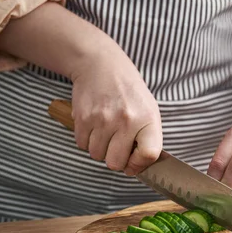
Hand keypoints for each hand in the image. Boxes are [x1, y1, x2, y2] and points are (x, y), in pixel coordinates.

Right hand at [70, 44, 162, 175]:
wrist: (101, 65)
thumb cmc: (128, 92)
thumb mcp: (148, 109)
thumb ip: (147, 138)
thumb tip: (135, 167)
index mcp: (148, 118)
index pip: (149, 154)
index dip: (140, 164)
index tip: (134, 162)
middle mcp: (126, 120)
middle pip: (116, 163)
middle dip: (115, 159)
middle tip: (116, 146)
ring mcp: (102, 120)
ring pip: (97, 155)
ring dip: (100, 148)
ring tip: (105, 131)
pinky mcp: (83, 118)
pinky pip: (82, 145)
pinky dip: (87, 140)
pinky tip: (94, 125)